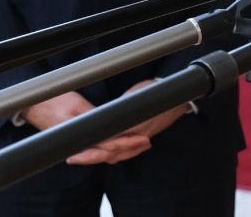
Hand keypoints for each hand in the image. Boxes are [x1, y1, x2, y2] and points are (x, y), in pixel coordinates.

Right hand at [21, 90, 151, 165]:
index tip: (141, 139)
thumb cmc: (53, 101)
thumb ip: (95, 116)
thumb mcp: (77, 106)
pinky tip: (121, 142)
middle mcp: (78, 145)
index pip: (108, 145)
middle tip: (146, 142)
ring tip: (139, 143)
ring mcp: (76, 144)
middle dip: (129, 149)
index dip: (127, 143)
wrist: (32, 104)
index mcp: (79, 138)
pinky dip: (111, 147)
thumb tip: (113, 124)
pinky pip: (96, 148)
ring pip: (104, 153)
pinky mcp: (75, 141)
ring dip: (122, 149)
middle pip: (109, 153)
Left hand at [63, 80, 186, 164]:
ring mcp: (140, 139)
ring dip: (100, 158)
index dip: (93, 144)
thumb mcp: (135, 94)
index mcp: (133, 125)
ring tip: (80, 158)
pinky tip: (103, 156)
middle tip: (73, 158)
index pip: (109, 139)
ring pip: (118, 155)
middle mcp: (136, 135)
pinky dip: (114, 156)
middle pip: (110, 153)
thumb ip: (119, 108)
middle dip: (91, 157)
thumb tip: (103, 115)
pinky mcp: (142, 139)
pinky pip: (125, 153)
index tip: (78, 147)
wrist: (177, 98)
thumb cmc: (155, 91)